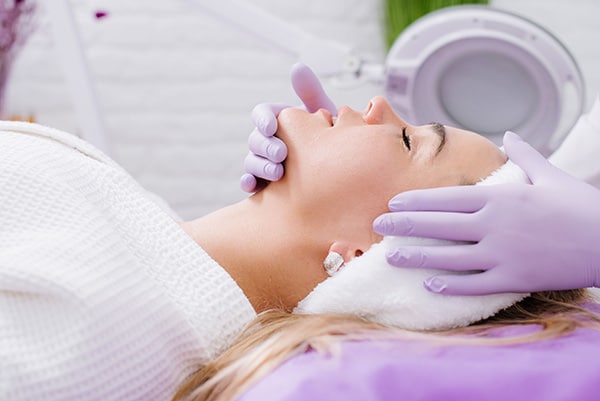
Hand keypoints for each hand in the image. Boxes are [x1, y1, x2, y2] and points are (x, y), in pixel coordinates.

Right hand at [240, 63, 336, 191]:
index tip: (272, 126)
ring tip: (277, 174)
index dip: (263, 119)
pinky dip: (249, 182)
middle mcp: (267, 139)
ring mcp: (264, 161)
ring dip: (260, 166)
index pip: (262, 114)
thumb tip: (297, 68)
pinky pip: (250, 181)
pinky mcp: (263, 181)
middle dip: (266, 146)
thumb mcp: (324, 115)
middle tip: (282, 154)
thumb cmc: (330, 138)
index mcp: (278, 120)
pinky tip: (254, 186)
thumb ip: (310, 93)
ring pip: (251, 161)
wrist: (340, 169)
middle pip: (255, 139)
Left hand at [373, 131, 599, 294]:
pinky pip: (474, 283)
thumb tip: (510, 136)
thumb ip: (525, 155)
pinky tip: (428, 283)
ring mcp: (502, 253)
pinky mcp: (514, 278)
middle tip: (377, 225)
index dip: (415, 201)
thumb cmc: (582, 206)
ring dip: (416, 257)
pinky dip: (450, 284)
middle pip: (438, 225)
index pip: (446, 198)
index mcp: (500, 197)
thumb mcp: (551, 175)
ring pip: (448, 256)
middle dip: (403, 225)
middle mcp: (494, 224)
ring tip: (391, 256)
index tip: (392, 202)